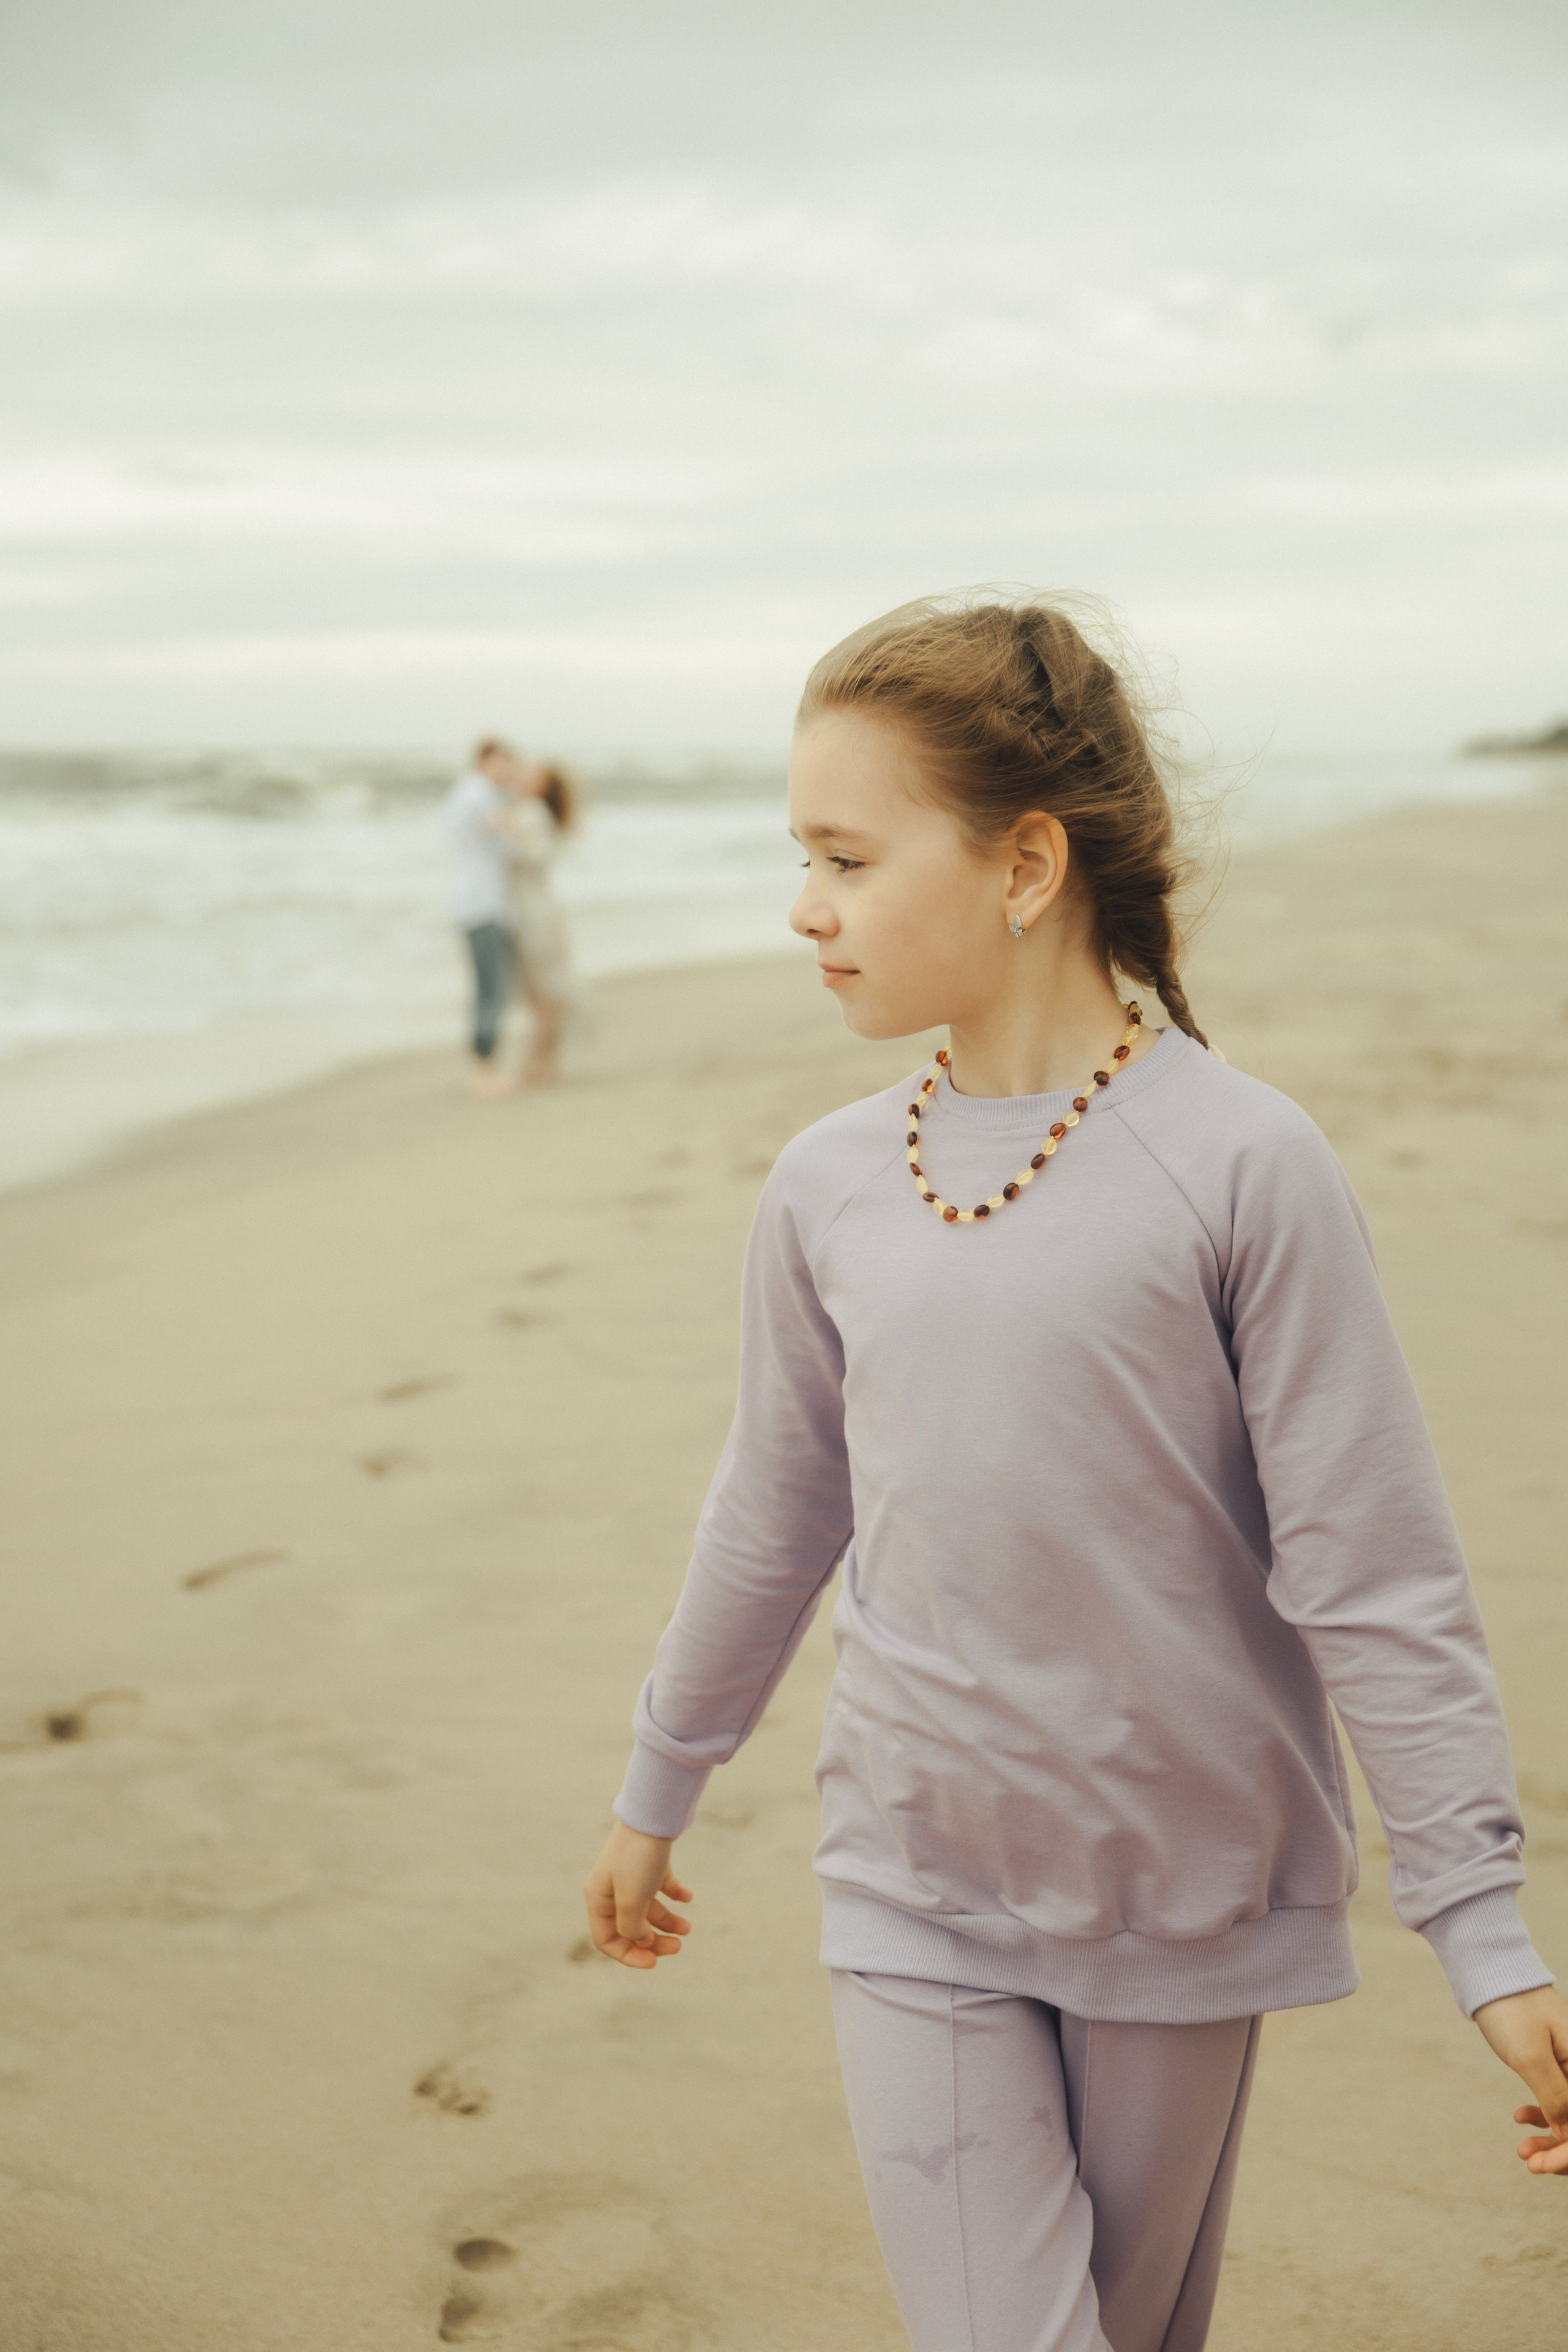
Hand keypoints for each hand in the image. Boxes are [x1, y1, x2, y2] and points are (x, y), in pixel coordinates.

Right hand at [583, 1820, 693, 1969]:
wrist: (654, 1812)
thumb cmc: (638, 1857)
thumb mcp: (632, 1900)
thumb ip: (632, 1927)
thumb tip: (640, 1941)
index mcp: (598, 1899)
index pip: (607, 1939)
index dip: (628, 1955)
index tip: (654, 1962)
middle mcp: (611, 1889)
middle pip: (630, 1928)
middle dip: (653, 1941)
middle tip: (678, 1947)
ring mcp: (631, 1875)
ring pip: (648, 1910)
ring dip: (667, 1922)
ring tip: (688, 1927)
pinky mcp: (649, 1863)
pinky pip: (661, 1887)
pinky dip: (674, 1894)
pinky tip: (688, 1897)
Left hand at [1473, 1984, 1567, 2173]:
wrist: (1491, 1972)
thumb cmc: (1512, 2010)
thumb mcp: (1531, 2057)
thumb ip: (1557, 2098)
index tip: (1546, 2167)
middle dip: (1562, 2150)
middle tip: (1530, 2164)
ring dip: (1551, 2137)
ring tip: (1522, 2152)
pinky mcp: (1555, 2063)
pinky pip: (1558, 2098)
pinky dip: (1543, 2114)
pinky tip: (1520, 2119)